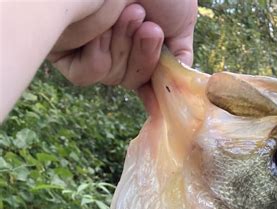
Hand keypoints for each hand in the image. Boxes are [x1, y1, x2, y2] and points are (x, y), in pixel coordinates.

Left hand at [48, 0, 196, 88]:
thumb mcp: (181, 21)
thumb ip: (178, 57)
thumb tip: (174, 92)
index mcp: (138, 35)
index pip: (145, 73)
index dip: (154, 87)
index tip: (162, 98)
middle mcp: (114, 39)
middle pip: (131, 80)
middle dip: (143, 58)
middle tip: (149, 28)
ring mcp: (90, 43)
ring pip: (112, 78)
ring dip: (124, 49)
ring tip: (129, 13)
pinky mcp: (66, 48)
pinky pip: (87, 75)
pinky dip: (99, 55)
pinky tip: (101, 27)